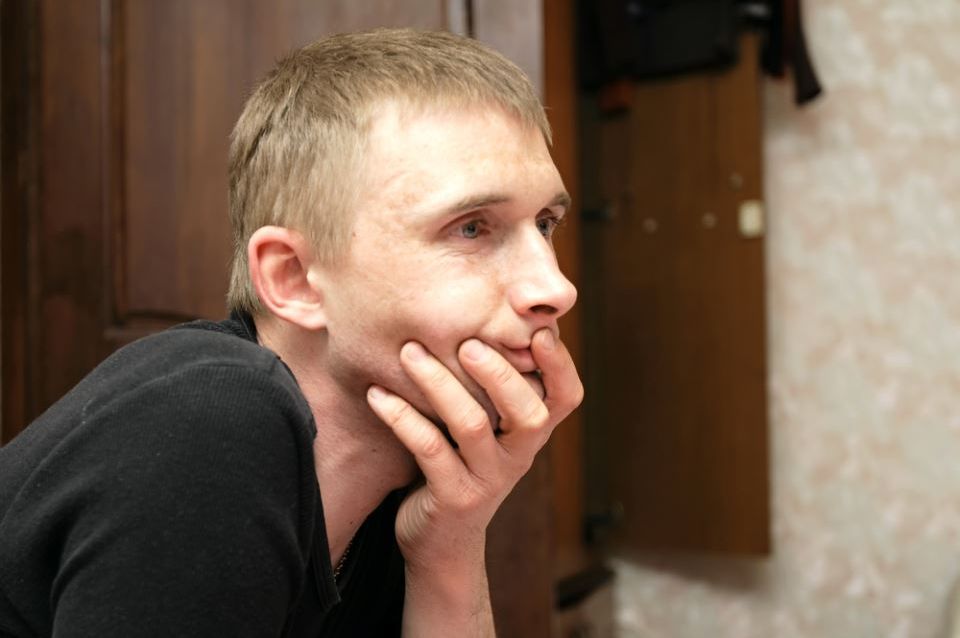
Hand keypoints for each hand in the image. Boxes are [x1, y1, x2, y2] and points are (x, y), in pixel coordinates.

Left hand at [365, 328, 583, 569]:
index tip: (539, 331)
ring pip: (472, 426)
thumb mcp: (487, 428)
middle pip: (528, 412)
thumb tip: (478, 315)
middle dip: (499, 372)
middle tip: (467, 341)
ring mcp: (488, 479)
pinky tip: (377, 394)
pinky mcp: (454, 498)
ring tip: (410, 352)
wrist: (442, 541)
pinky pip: (429, 450)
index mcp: (532, 433)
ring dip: (439, 384)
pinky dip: (402, 417)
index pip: (566, 396)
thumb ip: (491, 386)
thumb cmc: (461, 464)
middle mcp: (519, 456)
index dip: (560, 364)